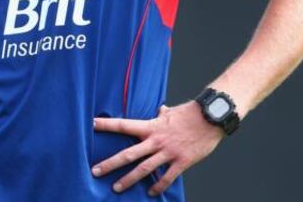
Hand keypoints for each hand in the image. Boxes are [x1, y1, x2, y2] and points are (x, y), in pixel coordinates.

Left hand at [92, 103, 223, 195]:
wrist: (211, 118)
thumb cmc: (190, 113)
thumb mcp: (171, 112)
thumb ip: (162, 115)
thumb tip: (159, 110)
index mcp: (150, 127)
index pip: (123, 125)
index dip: (106, 124)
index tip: (91, 124)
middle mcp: (156, 141)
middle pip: (128, 154)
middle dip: (110, 164)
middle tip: (95, 171)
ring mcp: (168, 152)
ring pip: (144, 169)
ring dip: (128, 179)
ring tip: (116, 187)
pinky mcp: (182, 162)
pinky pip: (167, 177)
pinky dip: (159, 186)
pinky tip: (151, 192)